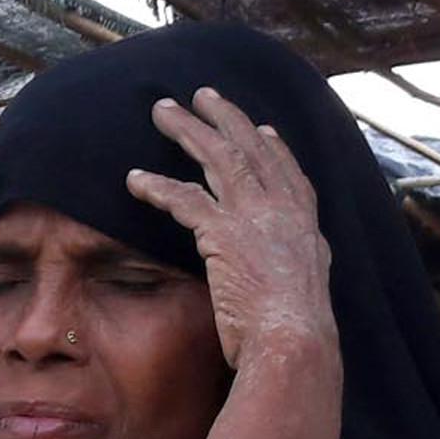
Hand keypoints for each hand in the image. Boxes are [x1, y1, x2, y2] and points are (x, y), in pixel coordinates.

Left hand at [126, 89, 336, 374]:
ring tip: (162, 111)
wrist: (295, 343)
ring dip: (188, 130)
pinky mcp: (223, 232)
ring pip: (218, 158)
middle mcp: (284, 211)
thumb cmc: (293, 336)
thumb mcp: (302, 297)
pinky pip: (184, 199)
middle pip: (252, 150)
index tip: (263, 127)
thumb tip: (288, 285)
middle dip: (225, 118)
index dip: (274, 148)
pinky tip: (133, 180)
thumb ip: (290, 277)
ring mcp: (256, 217)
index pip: (289, 174)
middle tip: (203, 94)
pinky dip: (156, 187)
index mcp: (305, 226)